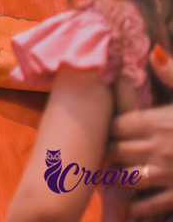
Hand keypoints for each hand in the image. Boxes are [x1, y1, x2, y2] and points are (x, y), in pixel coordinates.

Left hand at [107, 46, 172, 217]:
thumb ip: (172, 74)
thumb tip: (154, 52)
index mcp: (156, 121)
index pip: (116, 125)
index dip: (107, 127)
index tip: (100, 128)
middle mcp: (157, 148)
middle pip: (117, 150)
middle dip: (107, 152)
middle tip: (93, 154)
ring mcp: (168, 172)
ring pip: (128, 177)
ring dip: (113, 178)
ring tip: (102, 179)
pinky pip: (154, 203)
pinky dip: (138, 208)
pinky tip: (125, 211)